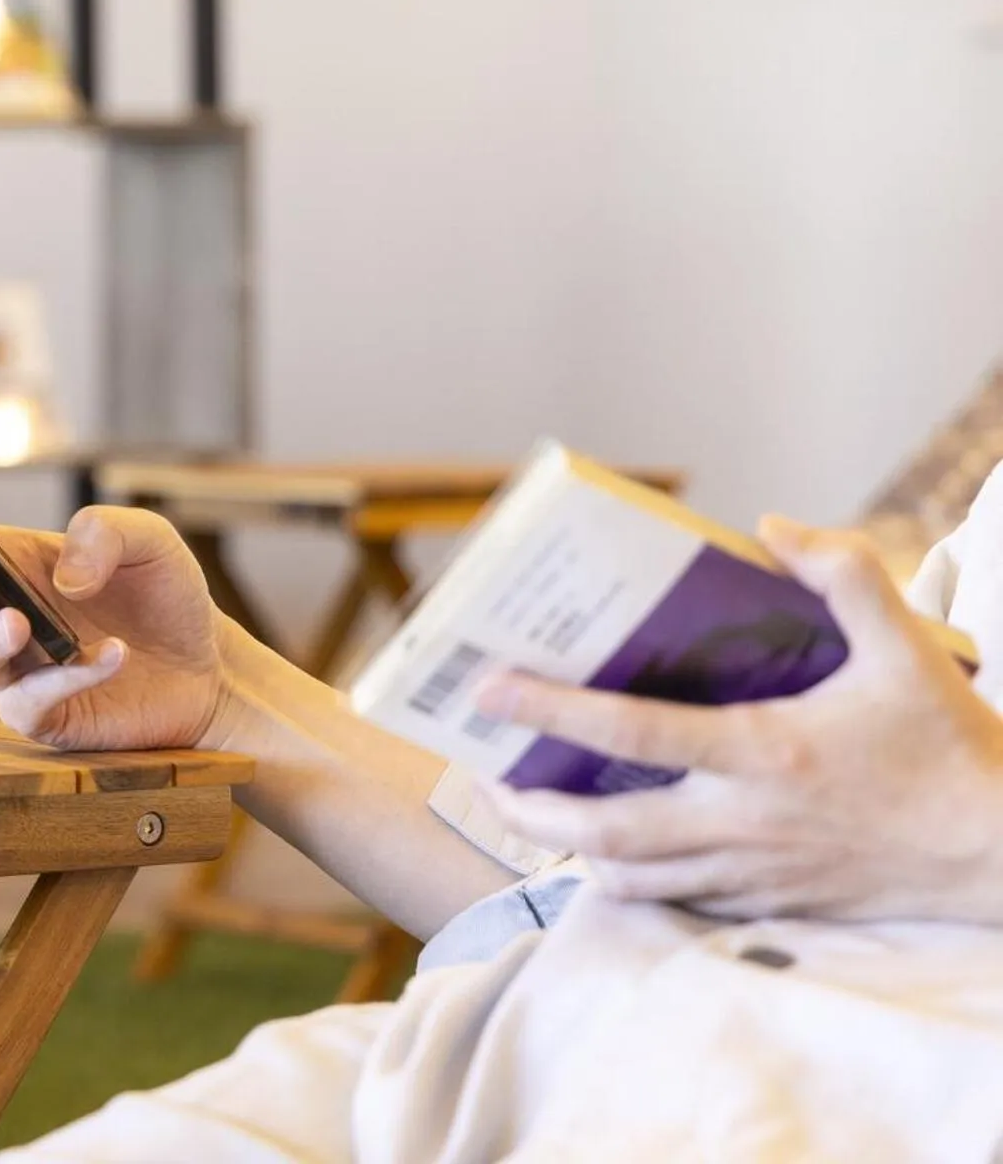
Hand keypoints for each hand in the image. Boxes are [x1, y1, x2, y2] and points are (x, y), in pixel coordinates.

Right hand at [0, 501, 237, 751]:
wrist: (209, 667)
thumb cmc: (167, 597)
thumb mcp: (151, 541)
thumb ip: (106, 533)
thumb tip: (64, 578)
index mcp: (16, 562)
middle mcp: (6, 613)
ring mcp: (19, 669)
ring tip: (24, 624)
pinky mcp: (44, 715)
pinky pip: (31, 701)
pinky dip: (66, 677)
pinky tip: (112, 655)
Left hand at [475, 518, 1002, 921]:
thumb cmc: (951, 748)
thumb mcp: (910, 650)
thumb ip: (847, 577)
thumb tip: (775, 527)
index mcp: (763, 751)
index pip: (630, 732)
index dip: (550, 710)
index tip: (488, 688)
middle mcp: (743, 821)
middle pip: (603, 829)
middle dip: (526, 810)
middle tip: (479, 777)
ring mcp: (751, 871)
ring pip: (627, 877)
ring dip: (564, 849)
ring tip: (522, 811)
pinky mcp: (766, 903)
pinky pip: (671, 900)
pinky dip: (623, 878)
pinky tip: (602, 850)